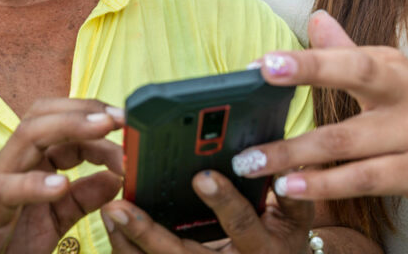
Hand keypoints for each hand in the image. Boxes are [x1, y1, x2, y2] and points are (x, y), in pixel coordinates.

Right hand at [0, 98, 124, 253]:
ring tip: (102, 129)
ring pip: (27, 136)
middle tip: (122, 118)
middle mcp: (14, 160)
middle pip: (44, 115)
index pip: (62, 124)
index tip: (129, 127)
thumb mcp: (54, 217)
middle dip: (84, 110)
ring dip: (68, 126)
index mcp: (29, 160)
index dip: (96, 120)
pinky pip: (8, 188)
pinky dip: (35, 184)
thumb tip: (116, 179)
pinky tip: (61, 185)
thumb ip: (83, 198)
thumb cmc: (5, 240)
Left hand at [99, 170, 312, 252]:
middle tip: (123, 205)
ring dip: (130, 241)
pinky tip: (114, 228)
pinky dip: (129, 249)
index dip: (223, 201)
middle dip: (150, 231)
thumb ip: (291, 189)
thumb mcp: (297, 216)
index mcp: (262, 248)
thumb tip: (282, 161)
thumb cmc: (285, 236)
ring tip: (110, 212)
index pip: (241, 223)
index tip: (202, 176)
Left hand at [227, 11, 407, 219]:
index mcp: (392, 66)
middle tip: (251, 98)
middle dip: (300, 84)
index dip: (302, 59)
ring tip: (253, 163)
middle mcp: (405, 93)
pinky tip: (291, 188)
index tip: (259, 65)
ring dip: (295, 154)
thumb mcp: (390, 80)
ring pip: (346, 141)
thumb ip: (348, 52)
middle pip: (352, 79)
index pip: (344, 55)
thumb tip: (315, 16)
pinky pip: (363, 179)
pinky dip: (324, 184)